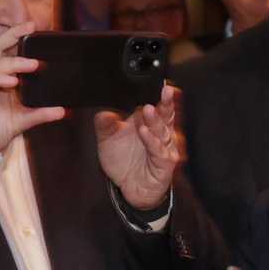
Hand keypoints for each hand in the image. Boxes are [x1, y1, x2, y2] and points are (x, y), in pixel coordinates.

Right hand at [0, 22, 64, 171]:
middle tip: (31, 28)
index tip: (35, 27)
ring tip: (31, 64)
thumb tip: (62, 110)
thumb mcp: (18, 123)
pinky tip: (10, 81)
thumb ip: (38, 114)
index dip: (17, 38)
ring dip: (11, 63)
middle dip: (12, 37)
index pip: (6, 53)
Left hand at [96, 85, 181, 212]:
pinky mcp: (164, 163)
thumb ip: (104, 125)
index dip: (158, 92)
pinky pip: (159, 151)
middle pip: (166, 114)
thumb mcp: (107, 139)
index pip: (157, 103)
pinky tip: (145, 133)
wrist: (129, 188)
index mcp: (149, 122)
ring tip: (148, 109)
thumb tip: (103, 113)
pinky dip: (152, 142)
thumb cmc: (123, 161)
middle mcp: (160, 132)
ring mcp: (164, 147)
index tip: (159, 81)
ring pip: (163, 131)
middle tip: (163, 89)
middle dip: (165, 101)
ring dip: (155, 120)